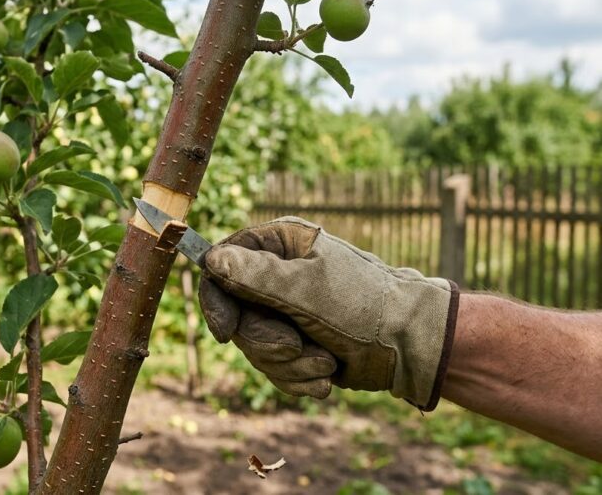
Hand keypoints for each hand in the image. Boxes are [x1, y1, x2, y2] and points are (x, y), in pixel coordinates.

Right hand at [199, 217, 458, 409]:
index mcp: (281, 245)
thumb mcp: (306, 289)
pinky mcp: (297, 343)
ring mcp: (287, 311)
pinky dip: (299, 378)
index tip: (226, 332)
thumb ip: (255, 275)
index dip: (218, 300)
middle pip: (237, 315)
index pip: (223, 265)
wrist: (412, 347)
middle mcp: (279, 275)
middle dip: (267, 343)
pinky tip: (327, 376)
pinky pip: (275, 368)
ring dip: (289, 365)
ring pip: (255, 347)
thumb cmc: (364, 307)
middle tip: (297, 346)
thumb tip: (212, 259)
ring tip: (325, 362)